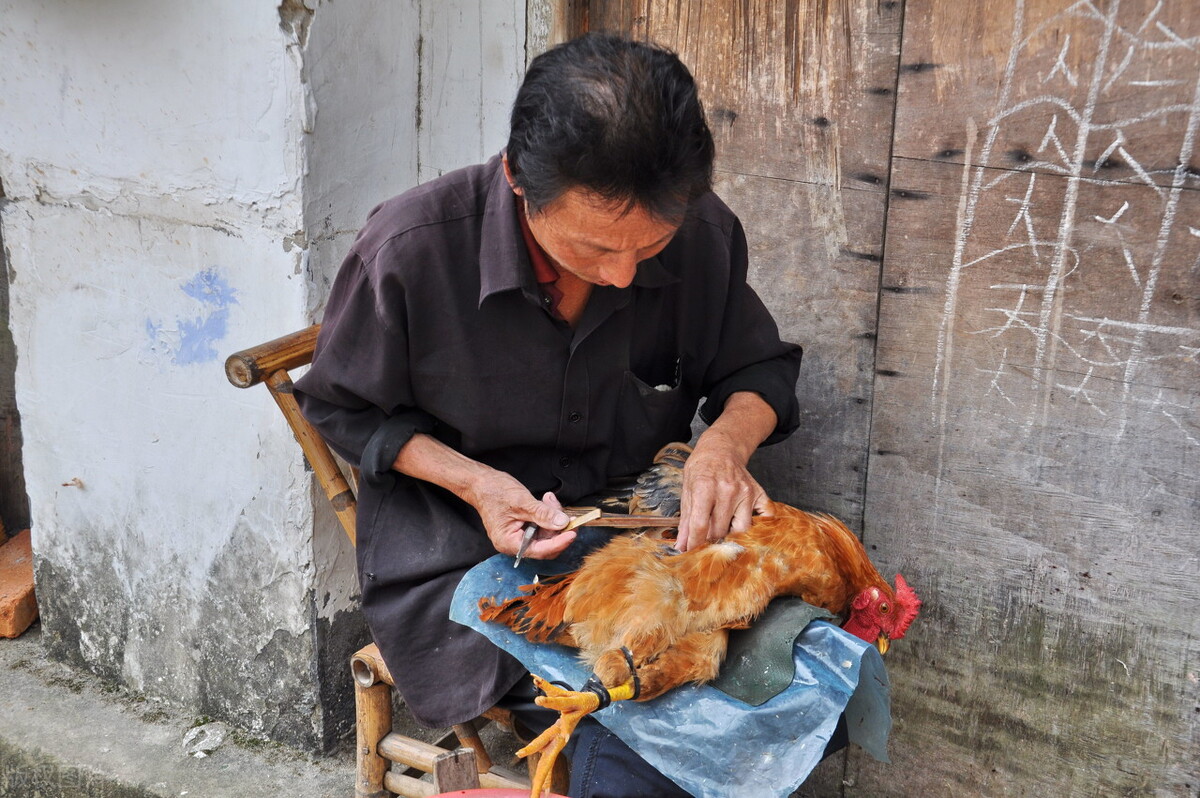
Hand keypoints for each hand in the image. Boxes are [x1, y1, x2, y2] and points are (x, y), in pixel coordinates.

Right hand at [391, 434, 574, 559]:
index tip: (572, 532)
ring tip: (550, 500)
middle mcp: (514, 544)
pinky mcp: (523, 528)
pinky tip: (546, 501)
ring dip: (553, 518)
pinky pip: (541, 526)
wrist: (480, 482)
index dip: (559, 542)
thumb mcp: (521, 501)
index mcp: (509, 543)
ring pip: (546, 534)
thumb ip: (542, 514)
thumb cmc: (493, 491)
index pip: (540, 550)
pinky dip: (547, 515)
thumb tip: (562, 523)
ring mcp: (519, 536)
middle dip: (558, 528)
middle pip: (546, 545)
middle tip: (565, 512)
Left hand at [676, 435, 771, 550]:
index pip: (700, 525)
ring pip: (743, 529)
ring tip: (722, 532)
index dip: (694, 543)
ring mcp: (746, 492)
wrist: (721, 449)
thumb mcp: (687, 491)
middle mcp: (728, 490)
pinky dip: (760, 525)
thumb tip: (681, 546)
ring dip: (732, 535)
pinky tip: (745, 523)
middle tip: (705, 542)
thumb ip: (685, 521)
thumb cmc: (701, 469)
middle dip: (711, 541)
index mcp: (705, 487)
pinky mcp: (759, 493)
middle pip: (721, 530)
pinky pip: (767, 516)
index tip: (691, 552)